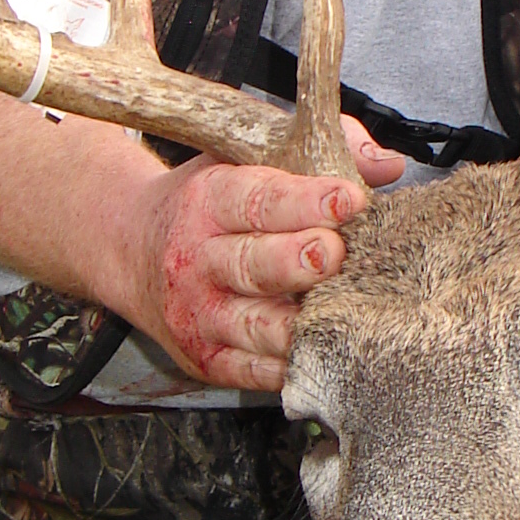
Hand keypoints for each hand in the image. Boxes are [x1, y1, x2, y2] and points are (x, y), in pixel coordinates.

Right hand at [127, 123, 401, 392]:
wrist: (132, 250)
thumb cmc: (213, 201)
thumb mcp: (251, 155)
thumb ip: (323, 148)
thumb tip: (387, 165)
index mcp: (209, 201)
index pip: (258, 199)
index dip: (305, 201)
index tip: (350, 198)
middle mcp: (197, 259)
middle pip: (250, 265)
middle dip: (296, 261)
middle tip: (335, 254)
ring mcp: (199, 314)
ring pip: (253, 326)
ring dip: (297, 324)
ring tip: (338, 314)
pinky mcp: (206, 359)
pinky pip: (252, 372)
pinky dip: (288, 367)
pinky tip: (321, 352)